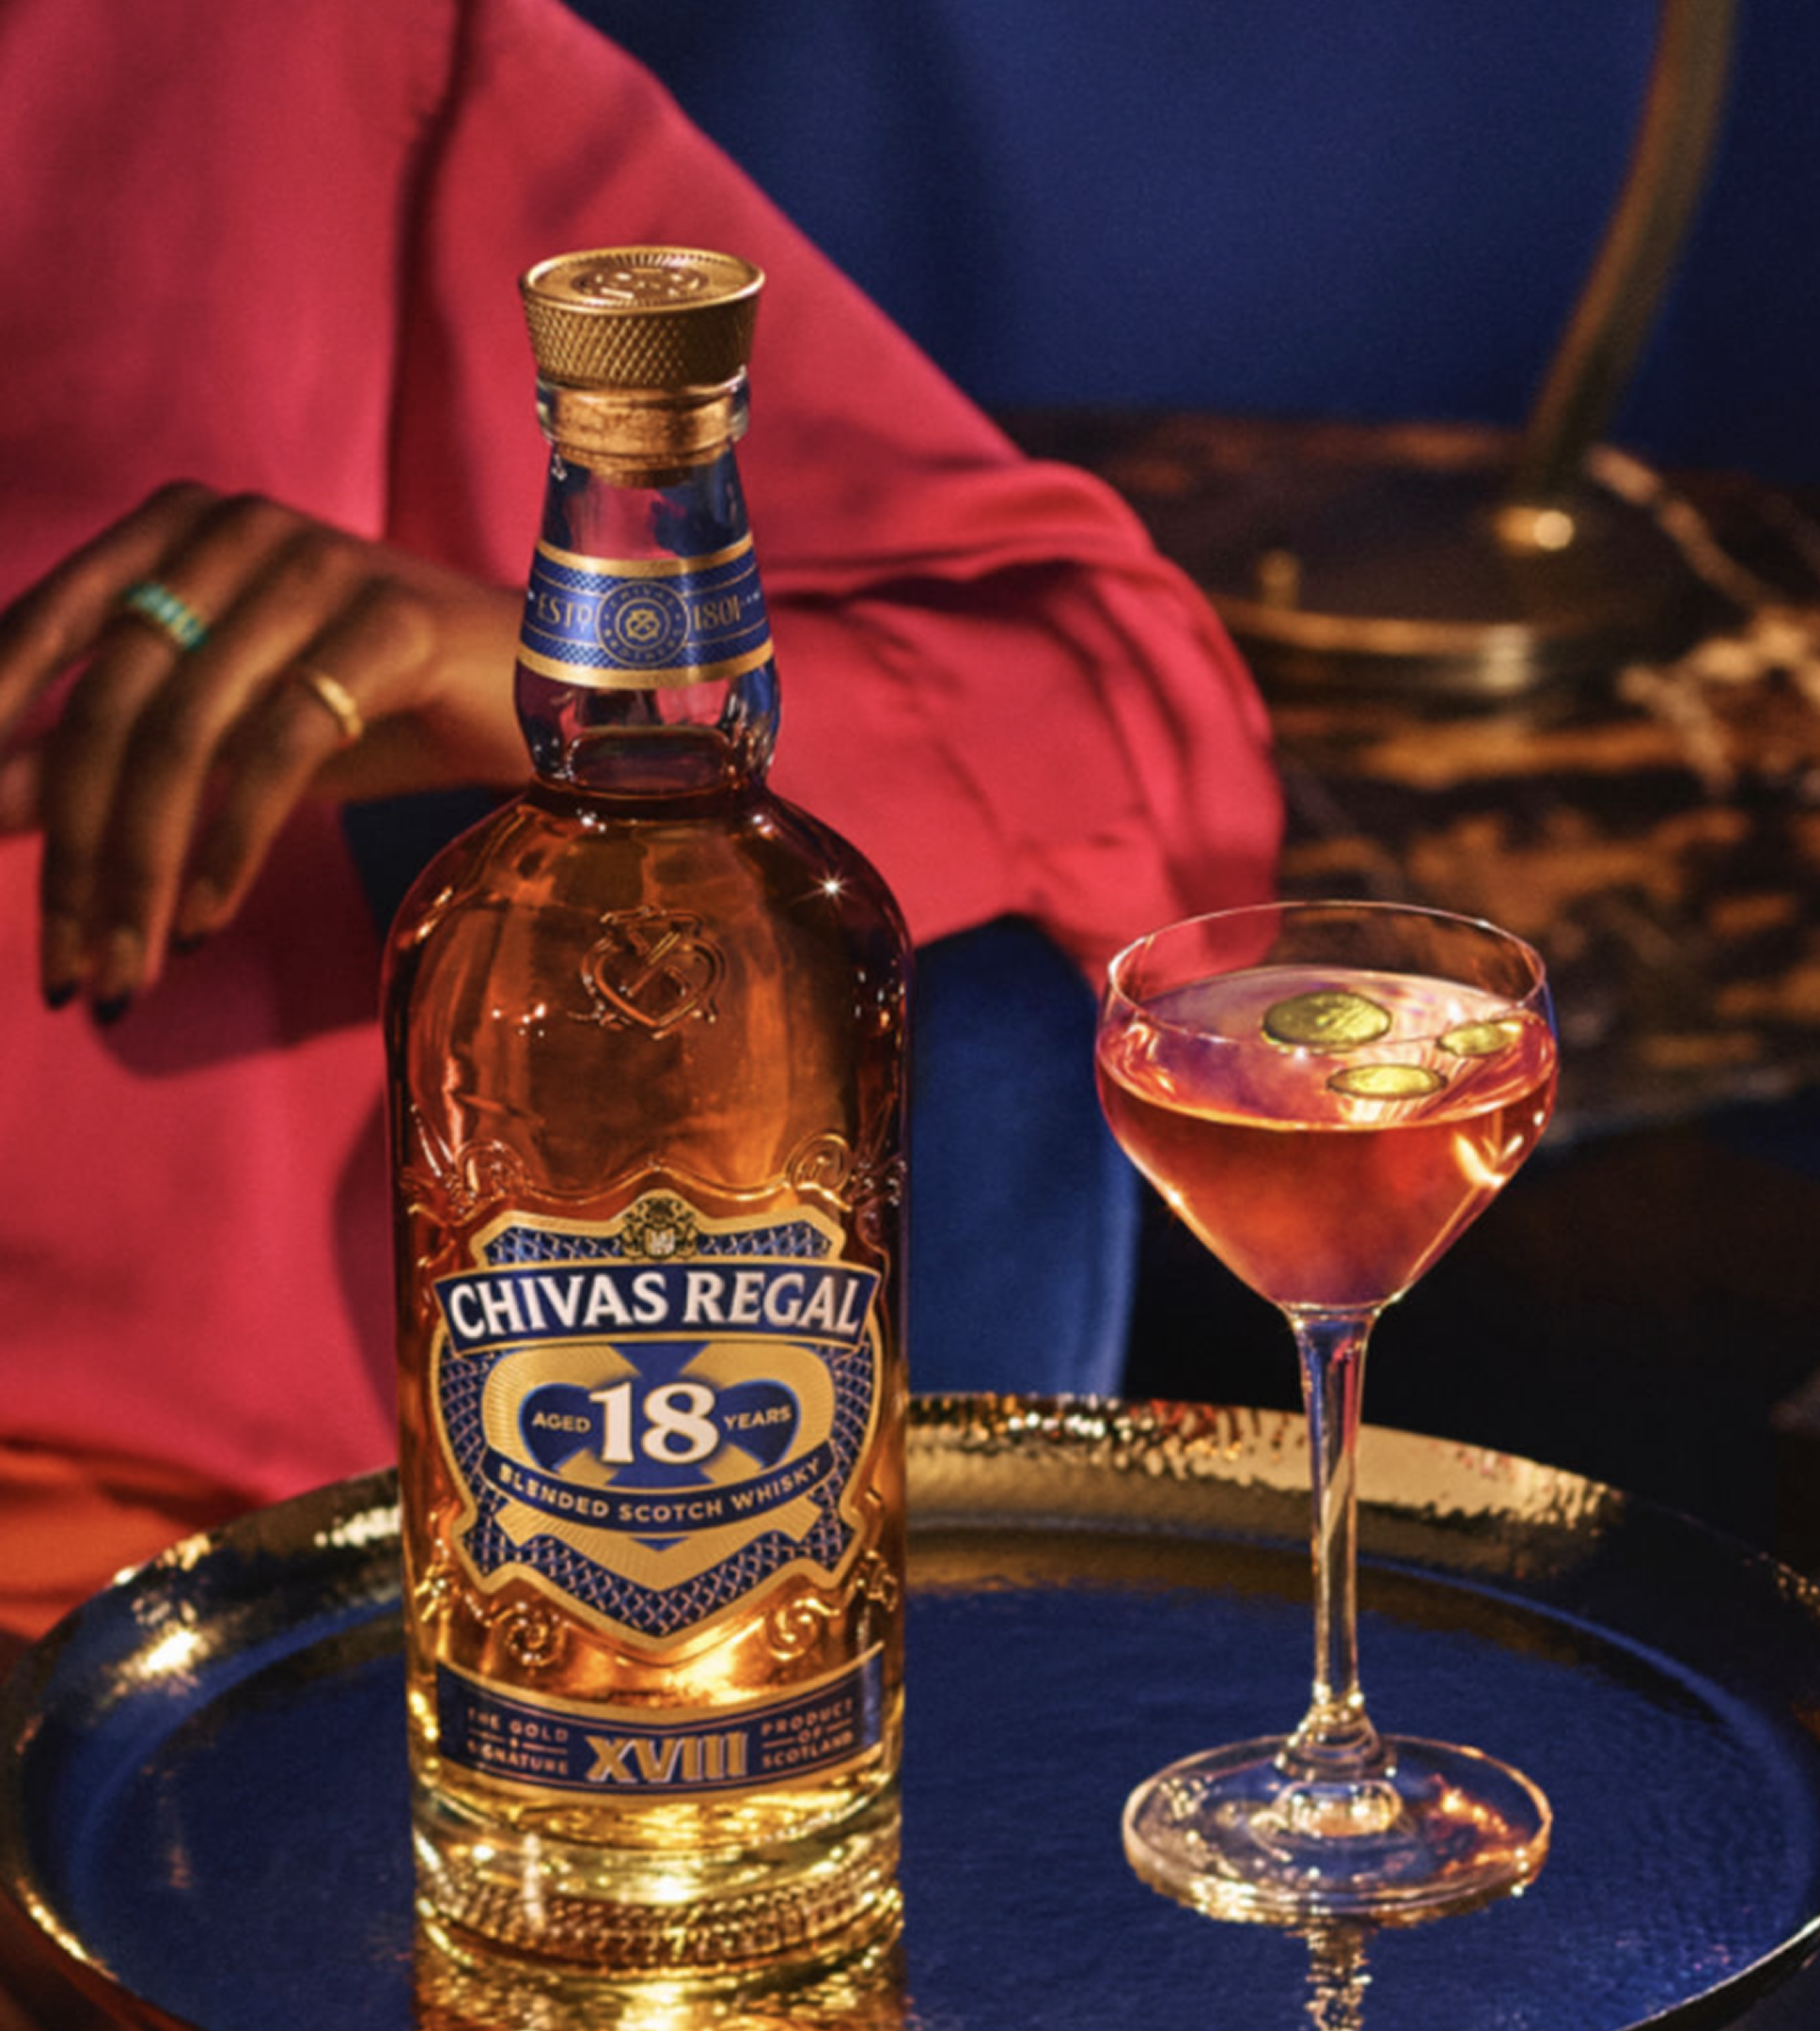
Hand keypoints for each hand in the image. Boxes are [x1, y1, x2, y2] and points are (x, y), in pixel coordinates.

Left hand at [0, 482, 524, 1017]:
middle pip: (114, 703)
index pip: (51, 630)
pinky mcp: (394, 625)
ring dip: (142, 872)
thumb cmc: (380, 703)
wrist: (548, 692)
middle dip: (77, 852)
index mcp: (178, 528)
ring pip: (188, 735)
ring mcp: (317, 567)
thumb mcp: (230, 732)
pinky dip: (229, 846)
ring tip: (130, 970)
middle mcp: (237, 529)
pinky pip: (283, 748)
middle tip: (67, 968)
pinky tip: (204, 918)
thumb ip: (108, 752)